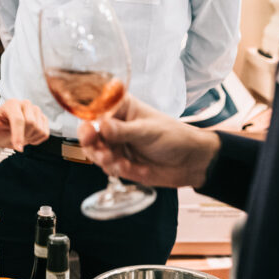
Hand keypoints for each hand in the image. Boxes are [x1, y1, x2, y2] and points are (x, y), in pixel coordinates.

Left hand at [0, 99, 49, 151]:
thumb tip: (1, 121)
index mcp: (12, 103)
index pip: (19, 119)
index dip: (19, 135)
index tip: (17, 149)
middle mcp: (25, 104)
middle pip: (32, 124)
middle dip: (23, 137)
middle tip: (14, 140)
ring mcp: (35, 110)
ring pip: (40, 130)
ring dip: (29, 139)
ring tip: (20, 137)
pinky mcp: (42, 118)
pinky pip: (45, 134)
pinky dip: (36, 140)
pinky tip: (27, 137)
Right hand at [77, 94, 220, 187]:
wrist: (191, 162)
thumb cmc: (174, 137)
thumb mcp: (148, 131)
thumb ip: (123, 130)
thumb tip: (101, 125)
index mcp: (120, 108)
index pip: (95, 110)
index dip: (88, 121)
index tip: (89, 133)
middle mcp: (114, 125)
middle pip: (89, 133)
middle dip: (94, 146)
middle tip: (104, 154)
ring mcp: (116, 144)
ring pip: (95, 152)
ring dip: (105, 160)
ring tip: (122, 164)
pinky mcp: (120, 162)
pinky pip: (109, 168)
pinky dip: (120, 170)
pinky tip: (139, 170)